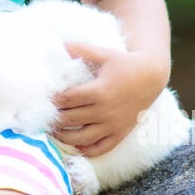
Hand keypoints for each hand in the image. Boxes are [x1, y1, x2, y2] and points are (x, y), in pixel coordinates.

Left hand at [51, 42, 169, 157]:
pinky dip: (86, 150)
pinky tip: (75, 145)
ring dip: (64, 138)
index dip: (53, 101)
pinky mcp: (120, 133)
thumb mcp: (103, 54)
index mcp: (99, 91)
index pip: (67, 100)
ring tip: (53, 132)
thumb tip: (58, 44)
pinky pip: (100, 148)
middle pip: (71, 120)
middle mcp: (105, 110)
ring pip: (82, 138)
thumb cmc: (124, 63)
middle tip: (42, 117)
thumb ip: (80, 49)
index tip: (43, 100)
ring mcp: (113, 124)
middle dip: (54, 119)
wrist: (151, 77)